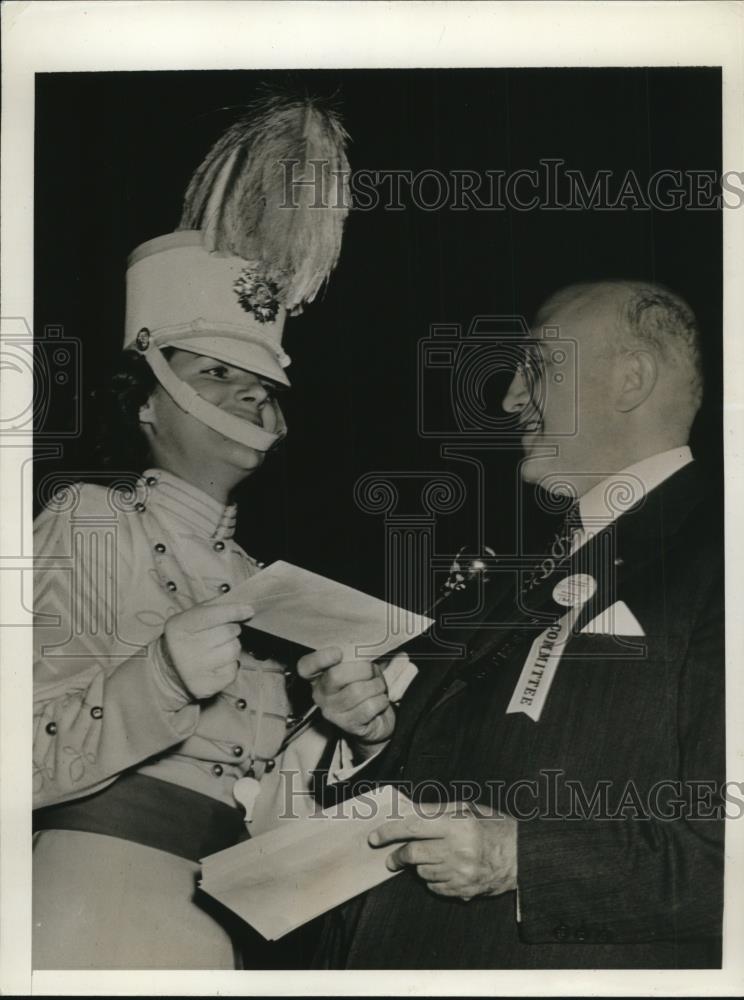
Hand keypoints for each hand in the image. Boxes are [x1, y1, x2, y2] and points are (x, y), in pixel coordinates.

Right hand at [162, 599, 253, 699]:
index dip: (234, 611)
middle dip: (232, 630)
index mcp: (180, 627)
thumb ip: (214, 608)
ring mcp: (195, 670)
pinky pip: (233, 670)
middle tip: (221, 634)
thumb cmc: (187, 636)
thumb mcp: (191, 616)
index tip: (248, 610)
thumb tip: (245, 608)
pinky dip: (230, 665)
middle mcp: (185, 649)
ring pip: (234, 651)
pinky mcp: (206, 686)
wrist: (169, 669)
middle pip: (229, 632)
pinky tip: (217, 664)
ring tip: (219, 649)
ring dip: (232, 648)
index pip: (212, 615)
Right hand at [297, 646, 395, 749]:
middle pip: (336, 675)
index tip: (338, 653)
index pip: (305, 666)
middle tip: (372, 673)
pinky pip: (368, 706)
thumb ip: (370, 657)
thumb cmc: (367, 691)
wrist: (375, 723)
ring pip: (357, 691)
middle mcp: (320, 694)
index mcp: (319, 676)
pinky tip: (380, 702)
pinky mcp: (347, 725)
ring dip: (376, 686)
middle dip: (363, 669)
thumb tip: (395, 652)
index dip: (320, 658)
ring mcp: (332, 711)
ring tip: (379, 689)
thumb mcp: (364, 670)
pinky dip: (381, 701)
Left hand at [369, 803, 517, 899]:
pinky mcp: (464, 891)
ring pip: (422, 873)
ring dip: (419, 866)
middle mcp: (458, 851)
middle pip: (413, 855)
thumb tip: (407, 812)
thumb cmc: (494, 827)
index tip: (376, 836)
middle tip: (393, 856)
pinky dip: (433, 879)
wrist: (522, 856)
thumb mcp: (468, 808)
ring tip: (432, 857)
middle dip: (398, 856)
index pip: (413, 827)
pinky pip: (435, 887)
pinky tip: (445, 869)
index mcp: (458, 825)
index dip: (390, 832)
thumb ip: (436, 810)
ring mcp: (461, 874)